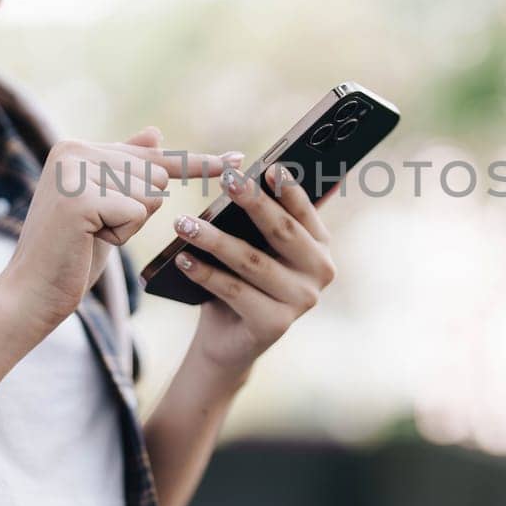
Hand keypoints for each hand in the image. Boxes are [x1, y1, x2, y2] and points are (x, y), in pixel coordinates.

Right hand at [0, 126, 233, 329]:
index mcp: (77, 147)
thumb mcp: (106, 206)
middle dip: (136, 211)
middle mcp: (73, 149)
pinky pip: (137, 213)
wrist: (30, 293)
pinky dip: (120, 236)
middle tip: (94, 229)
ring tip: (89, 234)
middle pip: (155, 176)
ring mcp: (74, 172)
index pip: (152, 155)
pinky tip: (88, 240)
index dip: (198, 163)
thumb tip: (156, 132)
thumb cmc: (71, 253)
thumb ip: (126, 168)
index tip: (239, 160)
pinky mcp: (80, 199)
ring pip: (150, 194)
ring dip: (128, 225)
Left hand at [173, 163, 337, 373]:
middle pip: (283, 232)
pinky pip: (234, 291)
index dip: (289, 189)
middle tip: (227, 180)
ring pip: (253, 262)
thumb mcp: (256, 245)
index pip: (306, 212)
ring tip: (184, 222)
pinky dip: (206, 274)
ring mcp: (301, 301)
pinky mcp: (276, 325)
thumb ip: (264, 215)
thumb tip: (261, 172)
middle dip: (253, 203)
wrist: (228, 337)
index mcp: (320, 246)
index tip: (269, 168)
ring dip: (215, 239)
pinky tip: (184, 258)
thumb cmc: (243, 278)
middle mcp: (321, 273)